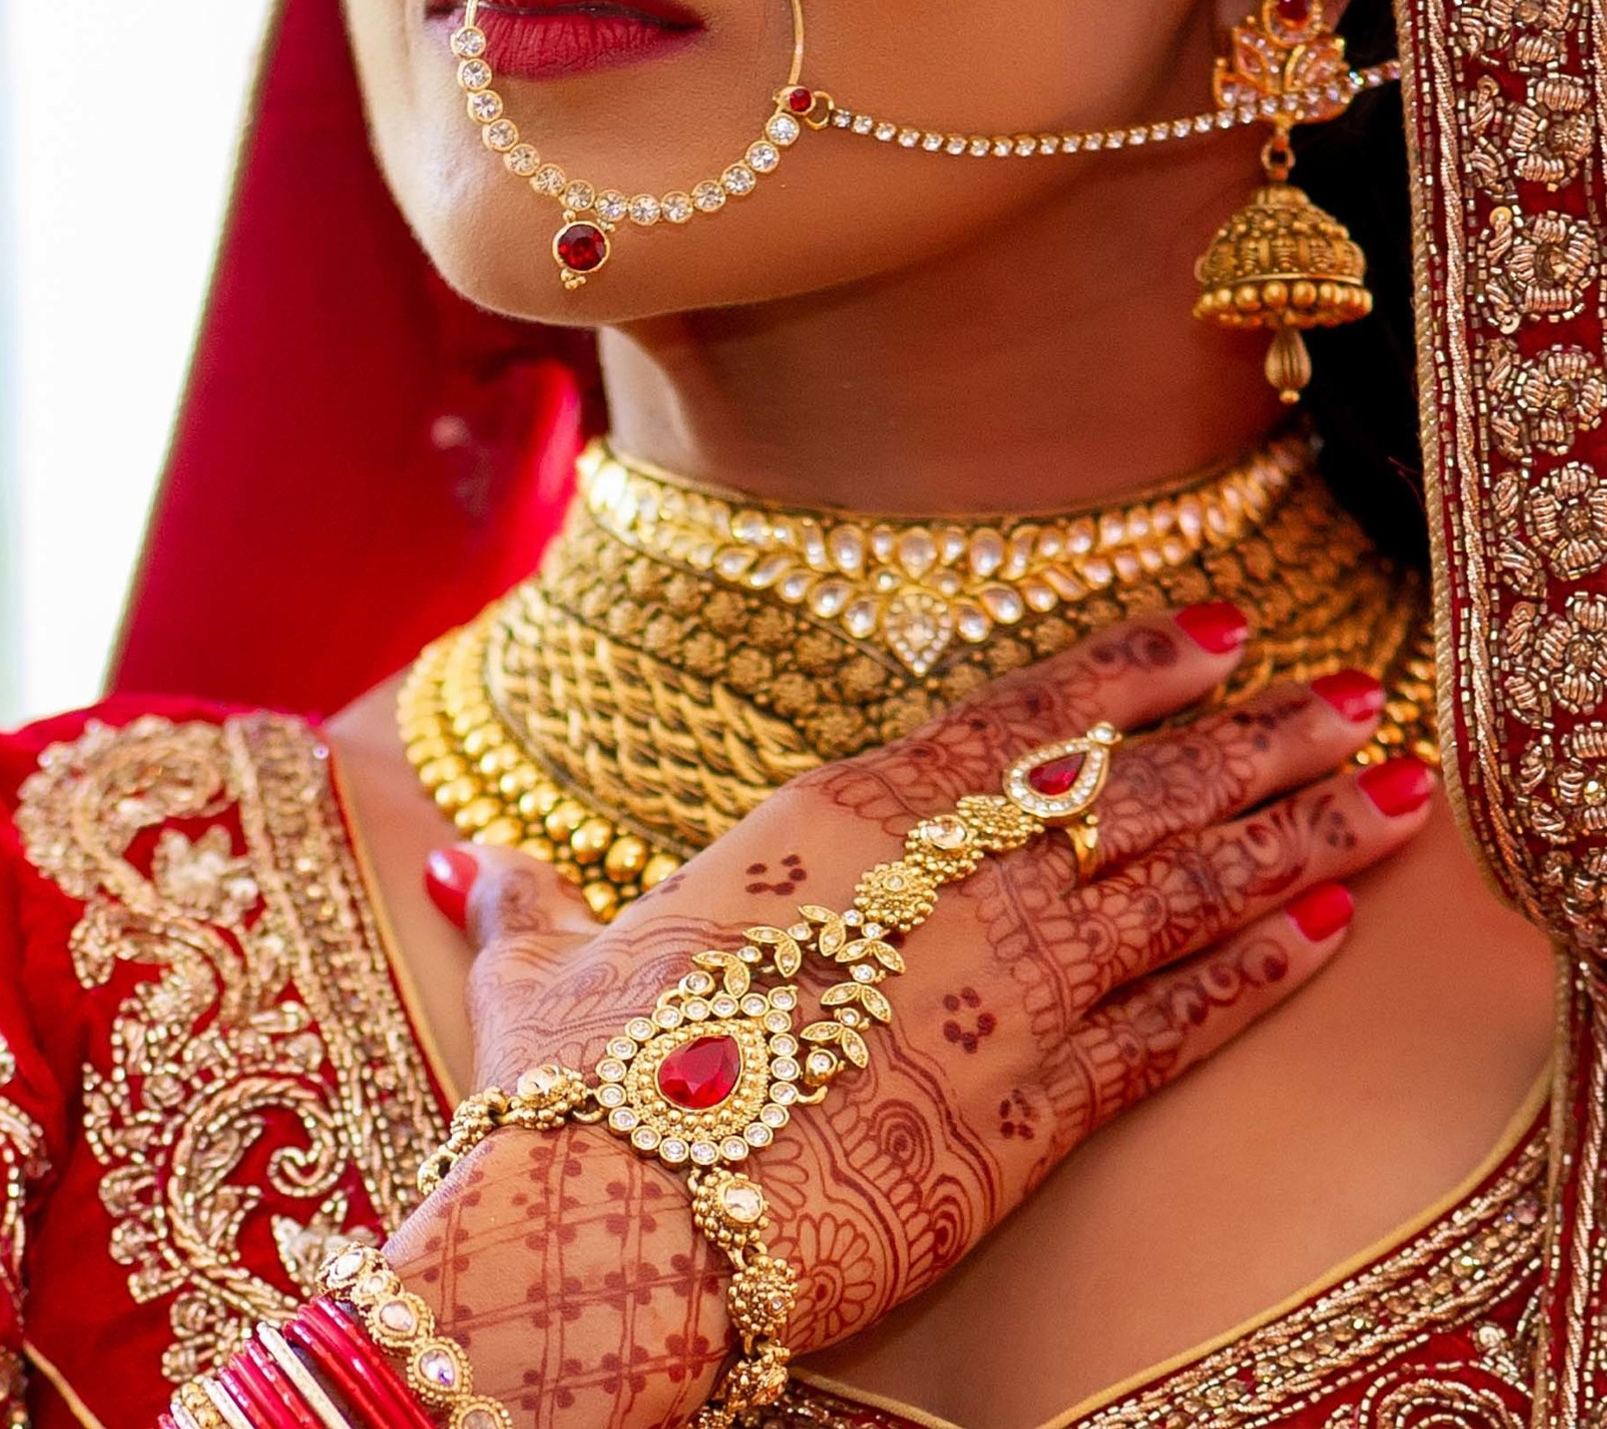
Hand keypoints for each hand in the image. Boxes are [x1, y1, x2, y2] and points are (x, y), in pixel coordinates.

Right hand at [379, 607, 1436, 1428]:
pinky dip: (1252, 978)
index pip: (1009, 721)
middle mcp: (935, 889)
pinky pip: (1168, 1031)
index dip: (1121, 674)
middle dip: (1251, 743)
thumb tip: (471, 872)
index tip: (1213, 634)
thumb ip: (527, 910)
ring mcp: (996, 999)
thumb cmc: (570, 1088)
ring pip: (1176, 896)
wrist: (616, 1223)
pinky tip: (1322, 936)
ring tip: (1385, 795)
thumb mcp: (540, 978)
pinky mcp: (1029, 1115)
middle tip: (1349, 697)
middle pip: (1126, 795)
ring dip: (1291, 839)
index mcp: (825, 827)